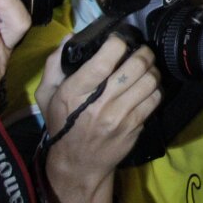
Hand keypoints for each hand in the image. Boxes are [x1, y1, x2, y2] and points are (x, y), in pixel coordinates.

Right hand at [36, 38, 160, 188]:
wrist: (77, 165)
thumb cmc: (62, 125)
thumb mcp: (47, 96)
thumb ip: (54, 64)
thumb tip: (68, 38)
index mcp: (75, 93)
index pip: (104, 61)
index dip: (117, 43)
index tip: (118, 40)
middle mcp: (99, 104)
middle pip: (135, 66)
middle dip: (142, 52)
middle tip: (140, 50)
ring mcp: (120, 117)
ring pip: (149, 80)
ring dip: (152, 68)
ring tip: (146, 66)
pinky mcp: (135, 126)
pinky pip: (155, 99)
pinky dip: (155, 87)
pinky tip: (148, 85)